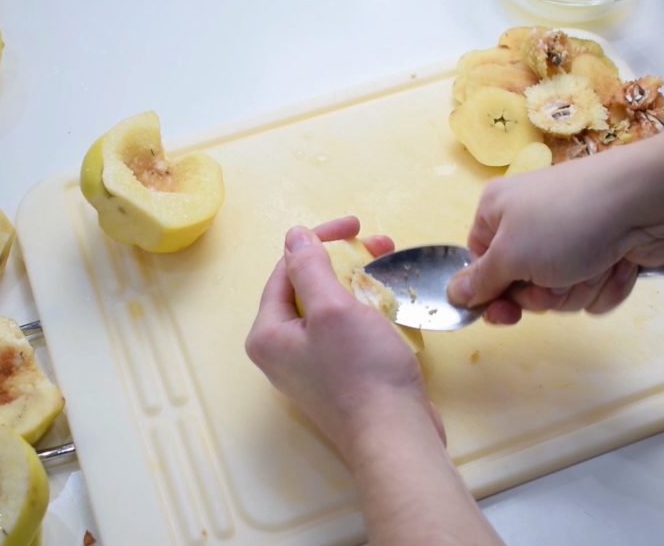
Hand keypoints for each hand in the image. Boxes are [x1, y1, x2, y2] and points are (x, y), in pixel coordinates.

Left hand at [245, 216, 442, 453]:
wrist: (395, 436)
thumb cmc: (362, 372)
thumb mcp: (333, 309)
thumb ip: (310, 268)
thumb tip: (294, 236)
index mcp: (268, 334)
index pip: (286, 270)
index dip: (319, 241)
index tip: (356, 227)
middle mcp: (282, 351)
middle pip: (307, 287)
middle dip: (343, 260)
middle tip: (379, 244)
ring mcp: (311, 367)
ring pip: (330, 307)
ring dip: (358, 281)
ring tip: (390, 266)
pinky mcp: (339, 377)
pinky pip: (345, 330)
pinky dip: (365, 309)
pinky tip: (390, 300)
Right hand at [448, 146, 663, 323]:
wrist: (646, 203)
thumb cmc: (566, 223)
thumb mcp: (510, 255)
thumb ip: (480, 282)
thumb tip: (452, 293)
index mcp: (498, 212)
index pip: (480, 264)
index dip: (493, 292)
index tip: (505, 311)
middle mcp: (531, 223)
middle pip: (523, 286)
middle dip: (545, 293)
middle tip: (558, 277)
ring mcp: (571, 238)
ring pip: (561, 292)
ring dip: (579, 289)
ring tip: (595, 264)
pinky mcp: (606, 252)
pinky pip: (594, 288)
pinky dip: (606, 284)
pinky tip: (618, 264)